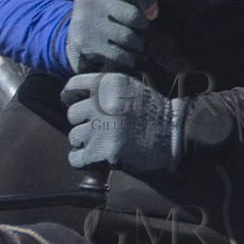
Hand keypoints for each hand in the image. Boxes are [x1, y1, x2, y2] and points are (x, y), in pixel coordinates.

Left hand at [61, 72, 184, 172]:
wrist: (174, 134)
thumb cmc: (152, 112)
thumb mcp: (129, 88)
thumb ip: (103, 90)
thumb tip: (71, 100)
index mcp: (108, 84)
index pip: (73, 86)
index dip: (69, 96)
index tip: (71, 102)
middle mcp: (102, 103)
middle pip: (72, 114)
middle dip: (82, 123)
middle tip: (98, 129)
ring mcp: (102, 127)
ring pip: (74, 136)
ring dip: (84, 142)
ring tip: (102, 143)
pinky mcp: (105, 150)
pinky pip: (76, 158)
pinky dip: (82, 160)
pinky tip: (93, 158)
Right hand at [64, 0, 157, 72]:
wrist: (72, 35)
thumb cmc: (104, 10)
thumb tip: (153, 10)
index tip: (148, 7)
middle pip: (134, 16)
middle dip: (142, 25)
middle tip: (138, 27)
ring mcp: (85, 22)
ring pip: (129, 38)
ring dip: (136, 43)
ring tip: (131, 41)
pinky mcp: (85, 44)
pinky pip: (120, 55)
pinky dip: (128, 58)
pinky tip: (124, 55)